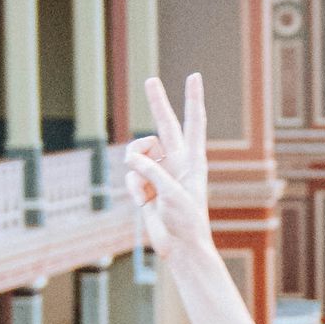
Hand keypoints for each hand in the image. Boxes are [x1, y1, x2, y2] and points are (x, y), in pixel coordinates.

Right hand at [125, 75, 217, 268]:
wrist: (180, 247)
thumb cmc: (186, 221)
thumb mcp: (173, 194)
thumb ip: (153, 172)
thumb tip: (131, 158)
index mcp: (193, 159)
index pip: (193, 122)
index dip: (192, 99)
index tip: (193, 77)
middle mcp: (177, 160)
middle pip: (165, 124)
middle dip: (157, 103)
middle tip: (150, 79)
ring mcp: (160, 171)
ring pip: (138, 153)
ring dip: (137, 168)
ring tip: (147, 190)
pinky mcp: (145, 184)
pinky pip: (131, 175)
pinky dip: (134, 188)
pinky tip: (145, 203)